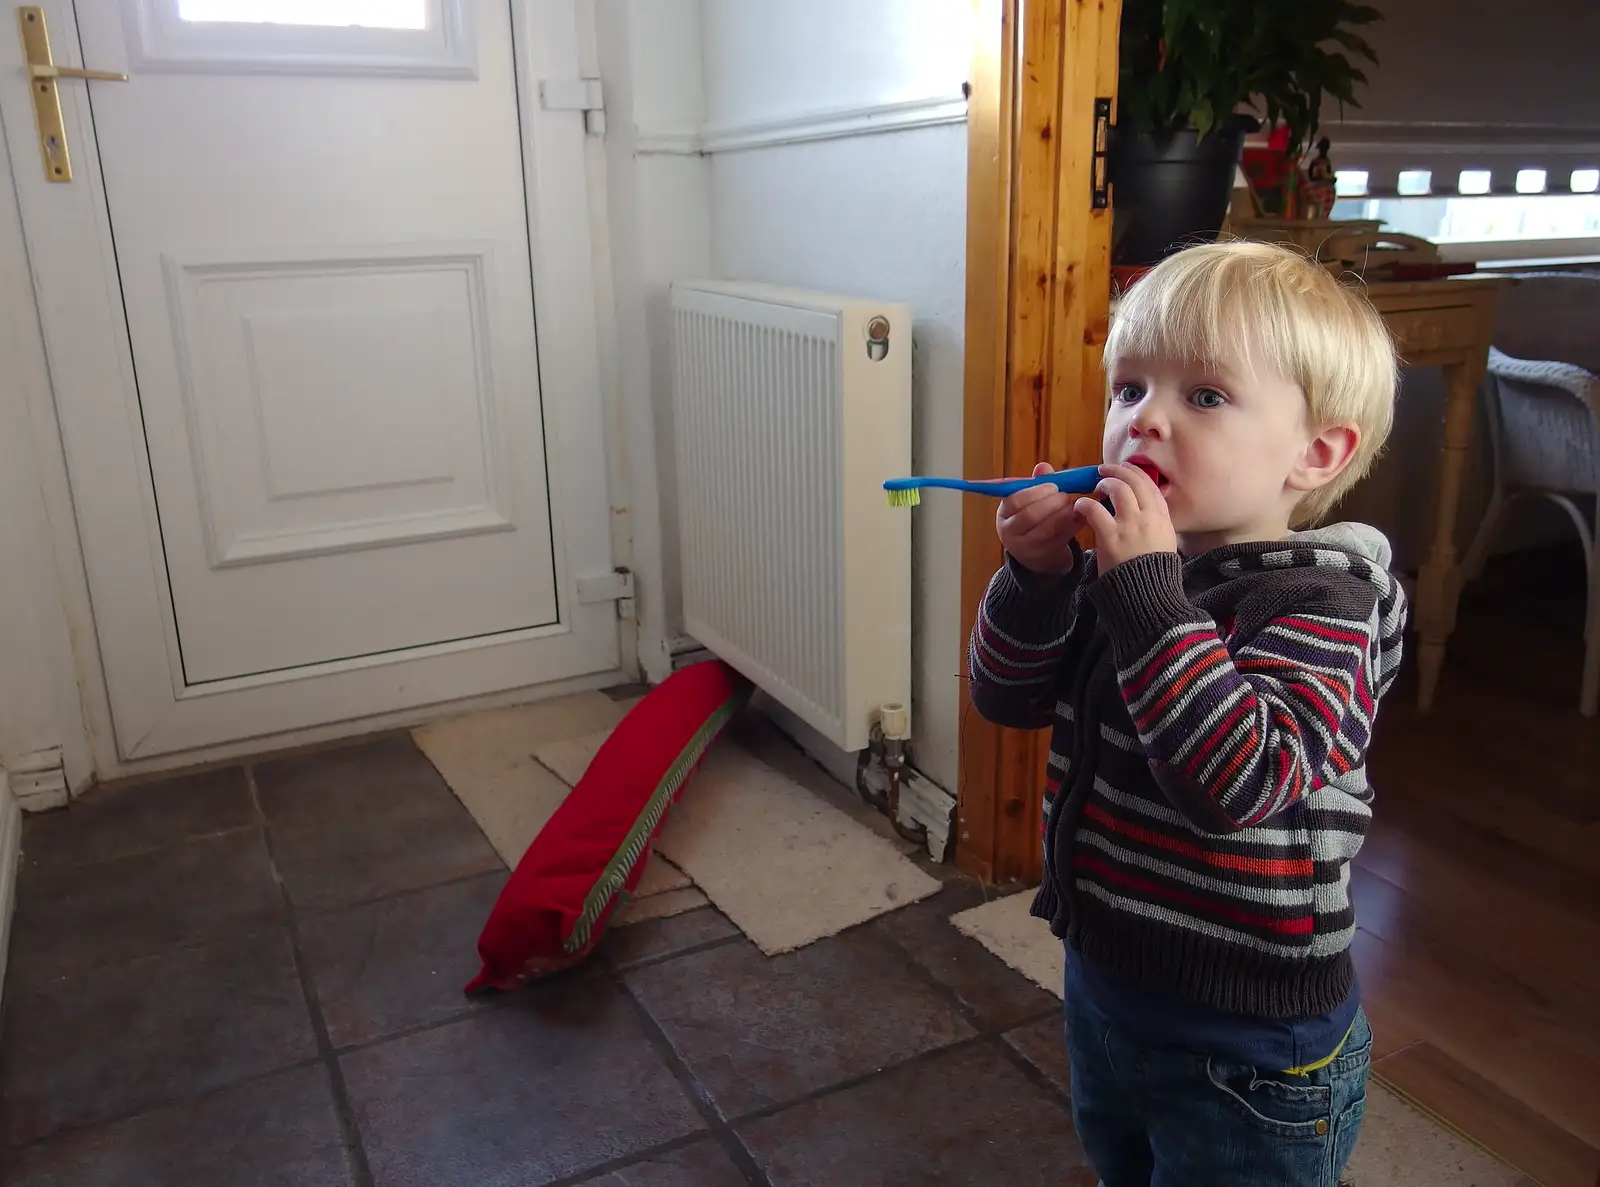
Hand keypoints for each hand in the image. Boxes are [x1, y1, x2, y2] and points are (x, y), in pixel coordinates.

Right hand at [996, 462, 1087, 577]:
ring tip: (1073, 505)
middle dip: (1051, 503)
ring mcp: (1025, 547)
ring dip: (1063, 515)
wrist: (1036, 553)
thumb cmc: (1033, 518)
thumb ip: (1037, 483)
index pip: (1014, 501)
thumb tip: (1043, 467)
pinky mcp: (1043, 556)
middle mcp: (1010, 532)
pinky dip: (1072, 527)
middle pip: (1029, 516)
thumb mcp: (1030, 501)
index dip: (1036, 492)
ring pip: (1046, 530)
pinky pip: (1060, 540)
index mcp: (1004, 513)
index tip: (1054, 486)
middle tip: (1066, 496)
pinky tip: (1080, 518)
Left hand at [1074, 463, 1176, 570]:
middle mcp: (1149, 517)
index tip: (1125, 469)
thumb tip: (1145, 508)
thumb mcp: (1164, 543)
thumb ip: (1156, 523)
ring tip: (1094, 488)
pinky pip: (1095, 509)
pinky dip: (1085, 503)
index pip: (1150, 485)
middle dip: (1117, 471)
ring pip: (1117, 489)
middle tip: (1103, 470)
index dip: (1136, 473)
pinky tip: (1080, 506)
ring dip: (1103, 484)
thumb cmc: (1153, 573)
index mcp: (1163, 518)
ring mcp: (1131, 526)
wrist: (1148, 595)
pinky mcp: (1111, 537)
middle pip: (1134, 481)